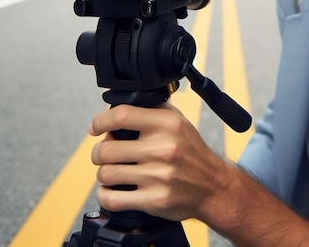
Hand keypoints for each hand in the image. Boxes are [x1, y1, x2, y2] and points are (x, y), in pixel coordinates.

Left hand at [89, 103, 226, 220]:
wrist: (213, 185)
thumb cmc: (192, 153)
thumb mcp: (179, 122)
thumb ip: (152, 111)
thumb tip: (119, 108)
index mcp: (168, 124)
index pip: (122, 115)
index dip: (100, 121)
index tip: (95, 128)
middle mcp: (163, 148)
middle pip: (107, 149)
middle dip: (99, 153)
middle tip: (104, 154)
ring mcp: (158, 176)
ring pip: (106, 174)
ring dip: (104, 174)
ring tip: (113, 172)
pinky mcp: (154, 200)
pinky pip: (112, 198)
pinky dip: (105, 195)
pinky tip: (112, 190)